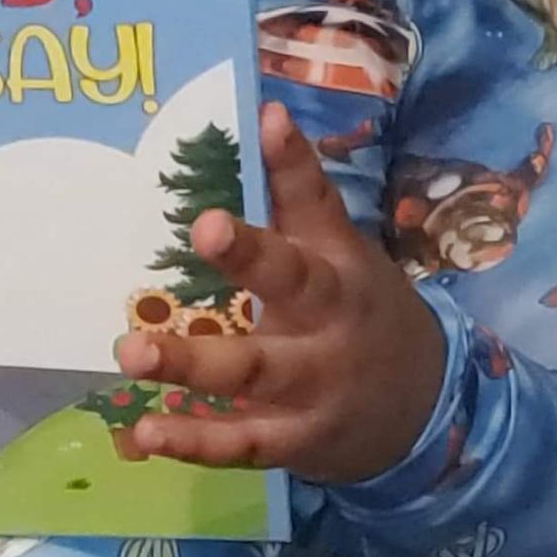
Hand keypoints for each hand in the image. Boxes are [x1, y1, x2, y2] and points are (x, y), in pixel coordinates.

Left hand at [113, 102, 446, 483]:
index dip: (294, 162)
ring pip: (253, 372)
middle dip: (251, 257)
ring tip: (132, 352)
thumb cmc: (359, 311)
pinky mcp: (295, 440)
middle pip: (293, 284)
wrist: (424, 408)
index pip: (318, 203)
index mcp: (339, 263)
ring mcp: (314, 385)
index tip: (268, 118)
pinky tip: (144, 432)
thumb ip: (298, 197)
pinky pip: (241, 444)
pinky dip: (193, 441)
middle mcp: (330, 319)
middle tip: (204, 227)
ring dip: (192, 363)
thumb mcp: (341, 254)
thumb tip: (263, 112)